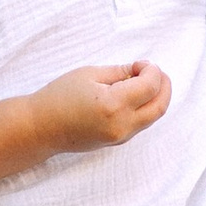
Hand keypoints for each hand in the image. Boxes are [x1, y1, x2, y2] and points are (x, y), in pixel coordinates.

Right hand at [0, 59, 171, 186]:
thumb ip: (120, 72)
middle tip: (156, 72)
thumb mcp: (89, 74)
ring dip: (156, 98)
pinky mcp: (117, 142)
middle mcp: (121, 124)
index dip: (152, 70)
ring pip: (152, 117)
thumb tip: (141, 70)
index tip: (140, 63)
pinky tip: (135, 95)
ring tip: (146, 81)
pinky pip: (141, 124)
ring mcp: (120, 137)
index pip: (150, 86)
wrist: (40, 128)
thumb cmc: (59, 97)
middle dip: (164, 86)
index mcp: (114, 105)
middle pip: (160, 106)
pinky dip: (145, 108)